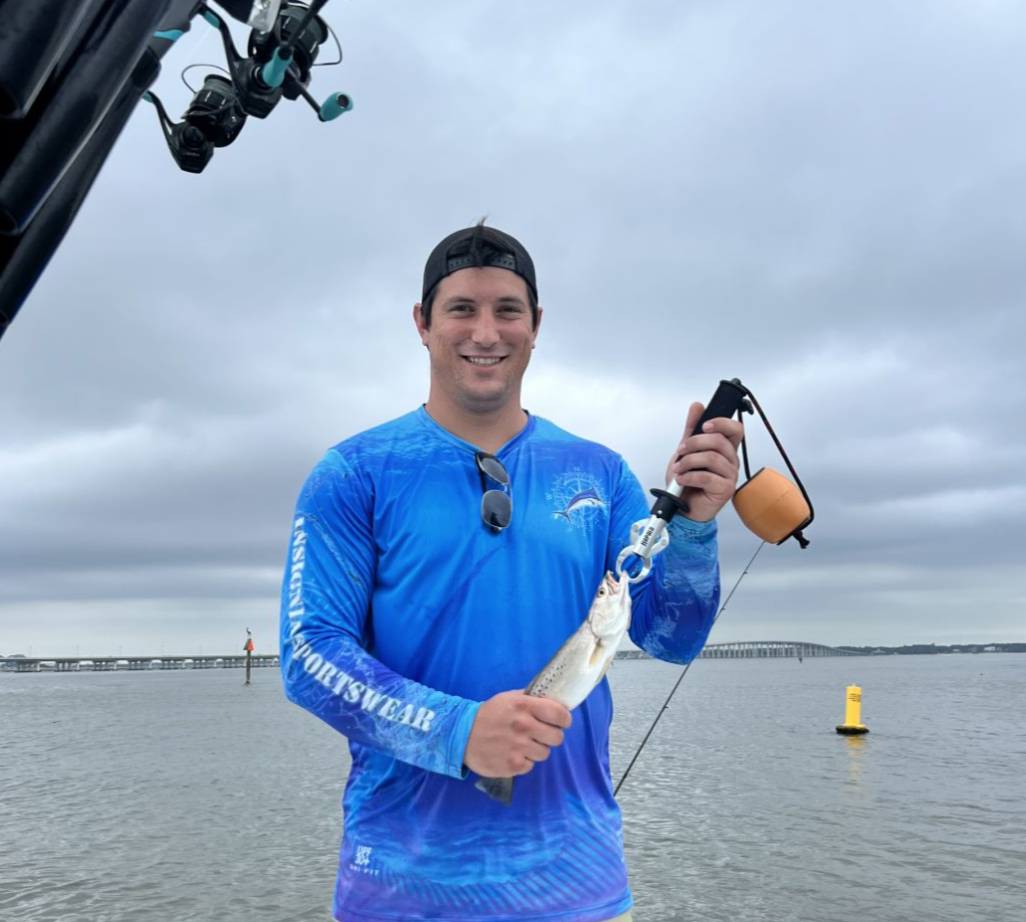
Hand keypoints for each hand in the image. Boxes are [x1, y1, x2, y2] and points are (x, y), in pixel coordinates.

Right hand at [464, 690, 571, 777]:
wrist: (461, 735)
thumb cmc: (489, 714)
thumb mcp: (509, 698)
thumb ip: (531, 699)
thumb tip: (555, 701)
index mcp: (524, 706)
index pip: (560, 714)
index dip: (564, 720)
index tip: (561, 722)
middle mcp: (523, 726)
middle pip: (557, 737)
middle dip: (551, 736)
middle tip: (539, 735)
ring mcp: (518, 747)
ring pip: (545, 753)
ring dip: (536, 750)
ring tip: (521, 744)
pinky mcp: (512, 765)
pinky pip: (531, 766)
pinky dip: (524, 762)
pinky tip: (512, 754)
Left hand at [665, 401, 743, 521]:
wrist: (681, 505)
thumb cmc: (687, 480)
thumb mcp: (685, 451)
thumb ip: (691, 430)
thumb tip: (697, 406)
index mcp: (725, 449)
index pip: (735, 429)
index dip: (722, 423)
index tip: (704, 425)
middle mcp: (731, 461)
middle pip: (720, 441)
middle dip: (695, 443)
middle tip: (681, 451)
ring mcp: (730, 476)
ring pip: (712, 458)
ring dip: (688, 462)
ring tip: (678, 469)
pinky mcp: (725, 490)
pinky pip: (707, 477)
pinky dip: (689, 476)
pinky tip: (682, 479)